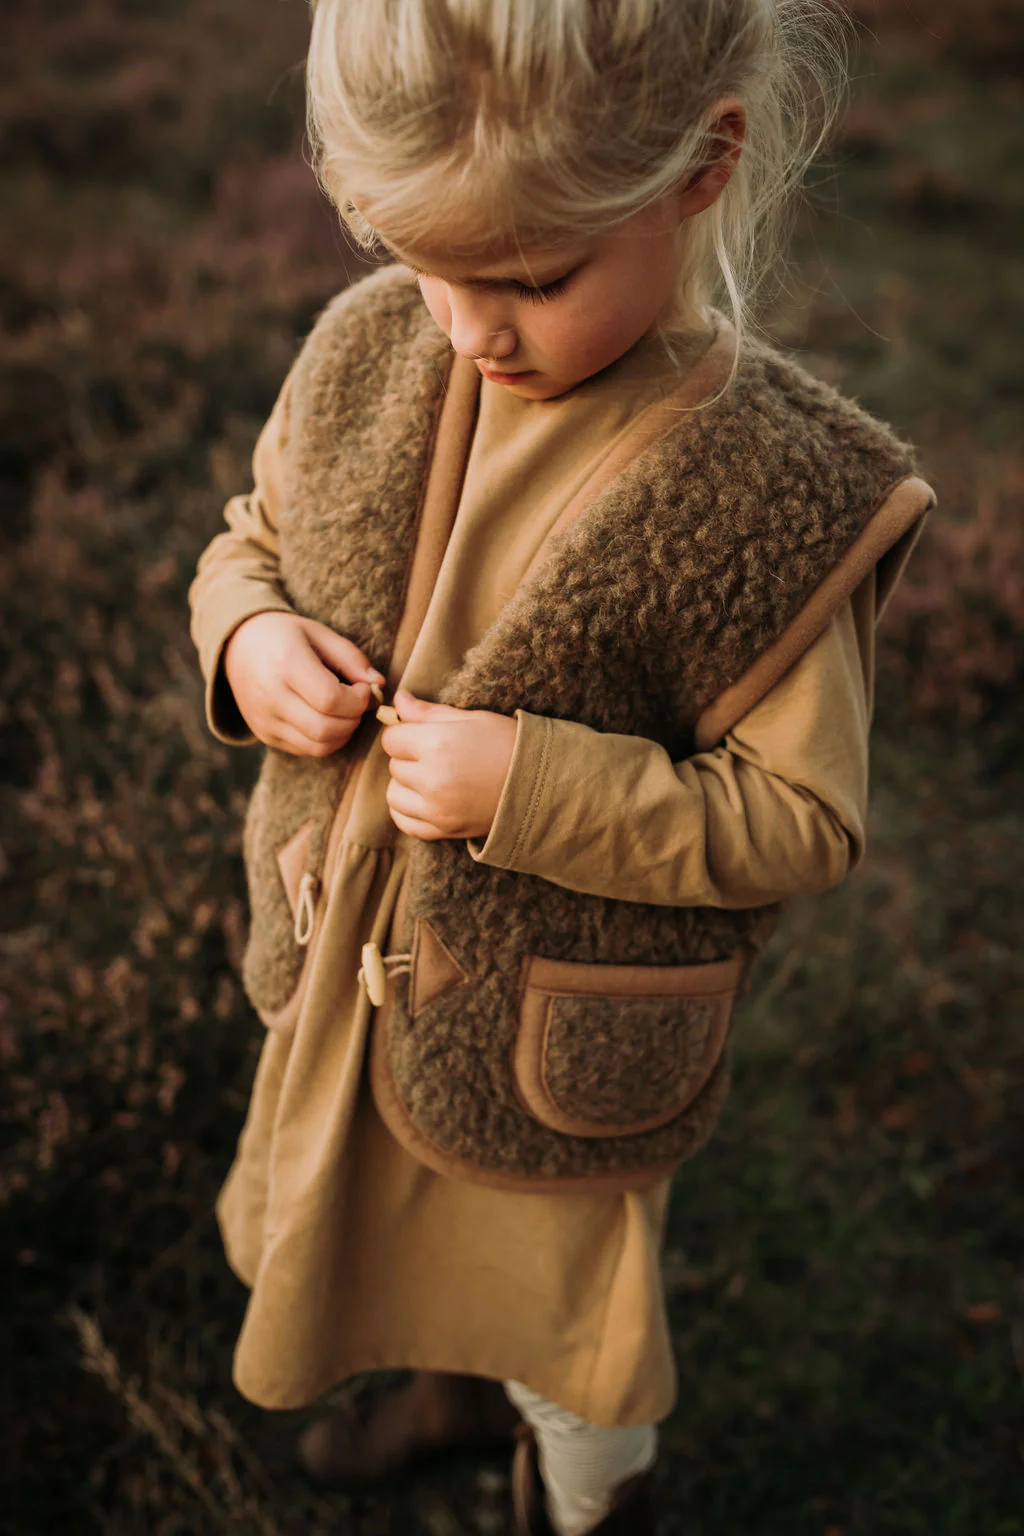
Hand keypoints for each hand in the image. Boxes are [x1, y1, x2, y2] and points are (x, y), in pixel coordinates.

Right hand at [223, 612, 384, 755]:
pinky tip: (327, 719)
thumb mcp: (319, 634)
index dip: (358, 699)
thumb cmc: (285, 636)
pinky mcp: (265, 735)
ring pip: (318, 746)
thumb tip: (378, 685)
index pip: (330, 699)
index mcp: (285, 663)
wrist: (237, 646)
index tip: (362, 688)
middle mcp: (270, 696)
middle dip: (353, 719)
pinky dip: (326, 741)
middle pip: (325, 728)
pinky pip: (306, 750)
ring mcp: (265, 720)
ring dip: (343, 733)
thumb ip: (352, 658)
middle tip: (356, 703)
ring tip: (344, 711)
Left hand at [380, 688, 516, 841]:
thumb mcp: (471, 719)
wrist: (540, 784)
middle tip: (435, 754)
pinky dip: (408, 811)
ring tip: (430, 776)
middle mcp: (432, 779)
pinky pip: (405, 822)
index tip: (422, 734)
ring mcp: (437, 809)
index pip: (392, 738)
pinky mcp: (443, 830)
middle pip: (394, 765)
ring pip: (394, 794)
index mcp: (438, 745)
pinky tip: (424, 799)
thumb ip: (428, 712)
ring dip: (406, 784)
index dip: (405, 733)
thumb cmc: (507, 744)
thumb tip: (398, 699)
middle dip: (408, 757)